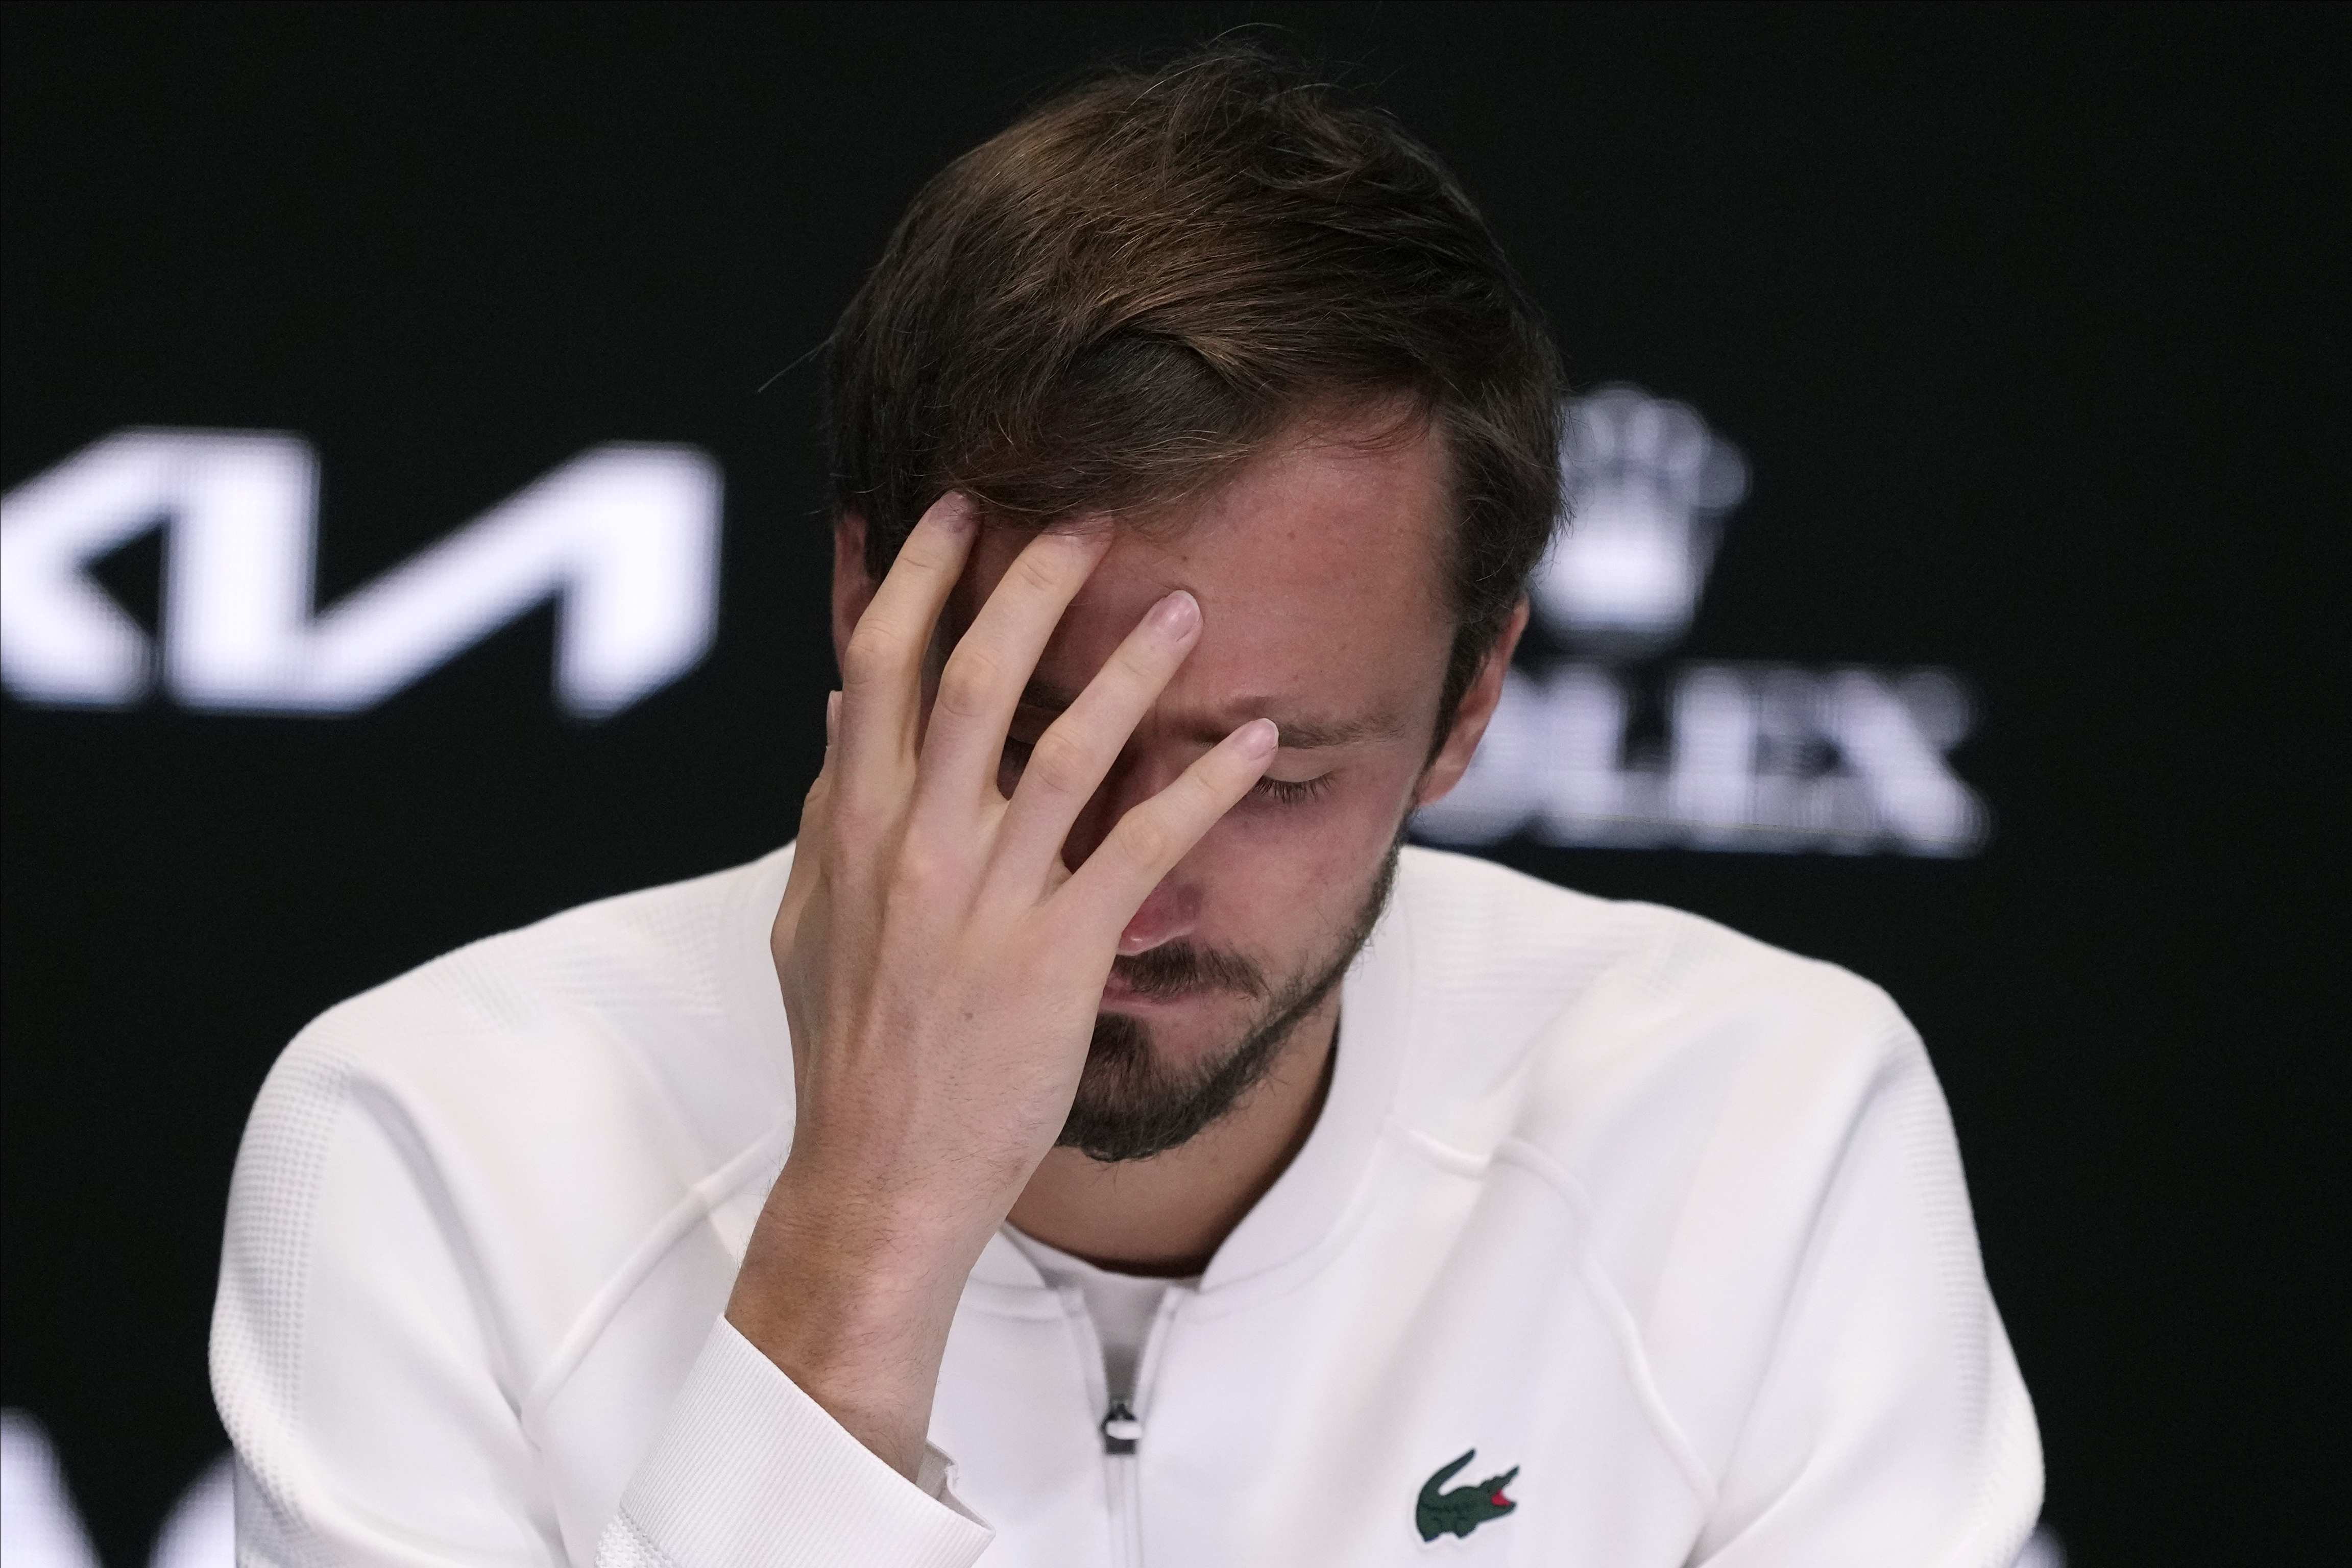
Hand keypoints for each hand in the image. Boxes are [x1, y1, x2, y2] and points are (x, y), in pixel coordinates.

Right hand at [727, 493, 1276, 1477]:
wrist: (879, 1177)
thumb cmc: (847, 1051)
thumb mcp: (807, 923)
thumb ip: (825, 817)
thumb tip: (836, 718)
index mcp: (853, 827)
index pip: (875, 667)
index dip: (914, 576)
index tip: (955, 509)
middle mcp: (917, 847)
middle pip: (970, 678)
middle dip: (1026, 584)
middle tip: (1084, 517)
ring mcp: (990, 899)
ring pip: (1066, 749)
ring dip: (1128, 667)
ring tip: (1181, 603)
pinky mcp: (1061, 956)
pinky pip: (1143, 850)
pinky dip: (1203, 790)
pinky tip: (1254, 744)